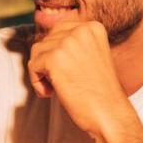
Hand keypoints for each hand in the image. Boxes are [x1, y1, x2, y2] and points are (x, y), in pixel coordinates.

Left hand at [26, 17, 128, 136]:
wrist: (110, 114)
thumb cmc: (99, 93)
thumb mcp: (91, 58)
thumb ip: (73, 45)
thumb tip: (42, 40)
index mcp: (92, 28)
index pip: (59, 31)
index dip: (57, 54)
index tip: (68, 73)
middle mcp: (81, 30)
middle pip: (47, 40)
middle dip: (48, 62)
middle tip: (61, 82)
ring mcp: (67, 42)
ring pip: (37, 52)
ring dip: (42, 72)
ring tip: (56, 88)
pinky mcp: (54, 58)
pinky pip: (33, 66)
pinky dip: (37, 82)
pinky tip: (51, 93)